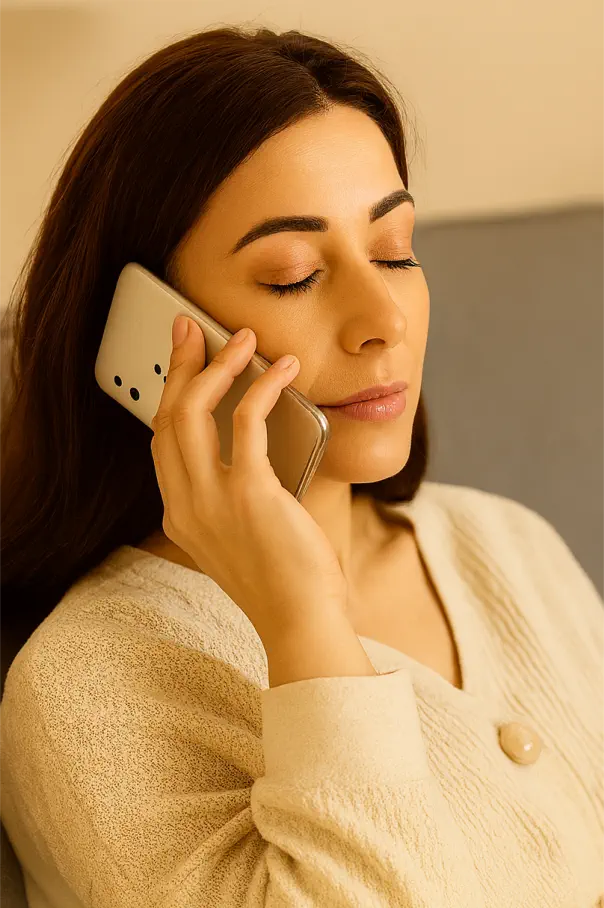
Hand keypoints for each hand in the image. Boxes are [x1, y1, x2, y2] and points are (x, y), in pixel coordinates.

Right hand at [150, 316, 347, 642]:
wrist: (301, 621)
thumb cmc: (284, 579)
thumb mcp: (243, 534)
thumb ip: (236, 492)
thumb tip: (258, 439)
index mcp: (181, 514)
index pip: (162, 441)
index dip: (170, 394)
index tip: (182, 361)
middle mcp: (185, 505)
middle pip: (167, 417)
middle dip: (178, 364)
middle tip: (191, 327)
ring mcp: (211, 500)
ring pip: (192, 412)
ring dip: (216, 365)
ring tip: (240, 337)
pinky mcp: (248, 493)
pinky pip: (247, 421)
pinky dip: (263, 387)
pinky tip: (282, 369)